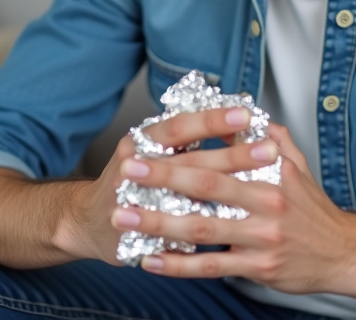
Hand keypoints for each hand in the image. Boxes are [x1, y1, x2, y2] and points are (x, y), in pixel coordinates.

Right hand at [62, 105, 262, 265]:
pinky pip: (163, 236)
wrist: (88, 220)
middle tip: (267, 150)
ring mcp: (129, 198)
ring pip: (178, 198)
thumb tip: (232, 122)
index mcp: (144, 140)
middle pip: (188, 158)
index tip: (247, 114)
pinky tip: (220, 241)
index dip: (213, 119)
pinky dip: (191, 240)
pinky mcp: (129, 232)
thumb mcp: (155, 151)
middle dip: (232, 155)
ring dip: (215, 198)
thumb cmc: (132, 180)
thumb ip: (188, 139)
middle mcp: (134, 163)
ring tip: (253, 195)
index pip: (182, 124)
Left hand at [110, 119, 355, 295]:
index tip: (150, 144)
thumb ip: (265, 137)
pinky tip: (151, 259)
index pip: (222, 154)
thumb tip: (237, 110)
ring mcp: (262, 237)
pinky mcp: (259, 268)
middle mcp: (267, 202)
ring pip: (202, 228)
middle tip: (127, 171)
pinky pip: (211, 267)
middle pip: (206, 186)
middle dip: (162, 177)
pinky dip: (179, 265)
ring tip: (125, 216)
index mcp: (272, 171)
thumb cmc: (314, 209)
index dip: (185, 149)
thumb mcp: (296, 165)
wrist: (346, 254)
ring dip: (159, 222)